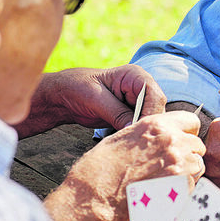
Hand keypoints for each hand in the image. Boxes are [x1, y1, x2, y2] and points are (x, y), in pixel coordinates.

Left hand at [18, 65, 166, 136]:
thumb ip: (117, 113)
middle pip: (156, 109)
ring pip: (150, 119)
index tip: (139, 129)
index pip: (154, 95)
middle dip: (147, 124)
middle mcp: (141, 88)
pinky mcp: (130, 115)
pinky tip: (127, 143)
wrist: (64, 96)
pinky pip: (139, 126)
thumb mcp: (96, 99)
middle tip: (136, 141)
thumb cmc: (77, 88)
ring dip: (141, 131)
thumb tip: (134, 128)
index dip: (150, 113)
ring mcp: (137, 102)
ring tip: (131, 143)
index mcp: (135, 76)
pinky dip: (134, 134)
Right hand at [47, 111, 205, 220]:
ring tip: (165, 182)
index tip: (181, 141)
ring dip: (187, 173)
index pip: (191, 121)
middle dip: (188, 155)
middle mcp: (172, 140)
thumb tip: (162, 135)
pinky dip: (183, 190)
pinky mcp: (180, 186)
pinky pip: (193, 185)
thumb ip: (149, 133)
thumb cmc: (100, 170)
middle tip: (170, 167)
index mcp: (157, 125)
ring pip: (198, 166)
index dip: (187, 133)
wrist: (92, 199)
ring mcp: (179, 164)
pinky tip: (164, 193)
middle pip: (197, 145)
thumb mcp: (123, 138)